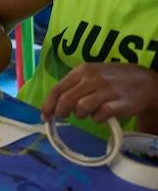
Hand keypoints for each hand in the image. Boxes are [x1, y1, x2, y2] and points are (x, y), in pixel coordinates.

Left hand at [41, 63, 157, 125]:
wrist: (145, 81)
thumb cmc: (112, 80)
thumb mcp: (91, 75)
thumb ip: (73, 86)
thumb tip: (53, 104)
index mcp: (82, 70)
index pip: (58, 88)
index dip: (48, 104)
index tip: (44, 116)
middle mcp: (92, 78)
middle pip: (66, 100)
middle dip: (61, 111)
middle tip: (63, 116)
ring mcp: (107, 90)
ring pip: (81, 108)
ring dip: (80, 115)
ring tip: (87, 113)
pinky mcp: (119, 103)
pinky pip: (100, 115)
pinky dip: (97, 119)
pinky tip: (102, 115)